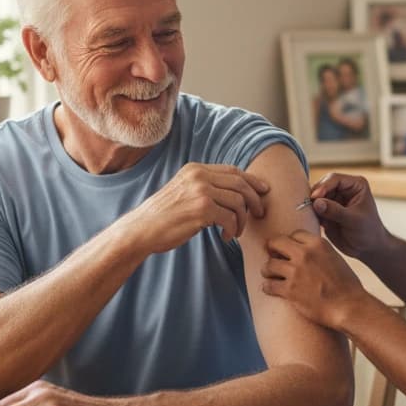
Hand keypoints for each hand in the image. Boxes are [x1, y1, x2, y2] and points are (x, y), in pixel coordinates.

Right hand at [121, 163, 268, 253]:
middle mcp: (199, 175)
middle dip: (254, 200)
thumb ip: (205, 187)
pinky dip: (232, 230)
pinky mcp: (202, 209)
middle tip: (258, 214)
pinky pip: (230, 218)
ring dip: (241, 220)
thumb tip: (236, 192)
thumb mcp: (184, 192)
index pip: (233, 171)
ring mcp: (200, 191)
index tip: (263, 191)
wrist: (142, 229)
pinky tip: (225, 237)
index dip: (252, 181)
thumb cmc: (164, 216)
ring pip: (239, 202)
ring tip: (234, 232)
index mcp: (195, 169)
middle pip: (241, 184)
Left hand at [261, 229, 368, 330]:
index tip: (288, 249)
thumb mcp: (335, 258)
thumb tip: (306, 250)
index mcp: (317, 244)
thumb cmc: (346, 285)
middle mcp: (304, 254)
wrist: (349, 307)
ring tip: (270, 274)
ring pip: (269, 264)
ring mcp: (295, 272)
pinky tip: (270, 288)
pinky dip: (267, 287)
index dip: (290, 242)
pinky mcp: (289, 290)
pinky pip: (268, 285)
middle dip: (272, 250)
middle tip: (273, 257)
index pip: (294, 234)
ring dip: (268, 270)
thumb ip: (319, 251)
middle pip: (276, 243)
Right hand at [308, 173, 389, 260]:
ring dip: (311, 204)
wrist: (367, 248)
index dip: (323, 186)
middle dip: (315, 195)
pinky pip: (314, 209)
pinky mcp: (326, 211)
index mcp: (355, 185)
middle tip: (308, 206)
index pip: (334, 179)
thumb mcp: (354, 220)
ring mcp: (333, 200)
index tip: (315, 197)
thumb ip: (335, 210)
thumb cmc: (368, 231)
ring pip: (316, 197)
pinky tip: (310, 219)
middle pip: (322, 186)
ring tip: (308, 213)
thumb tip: (316, 202)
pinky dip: (310, 213)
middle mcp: (343, 189)